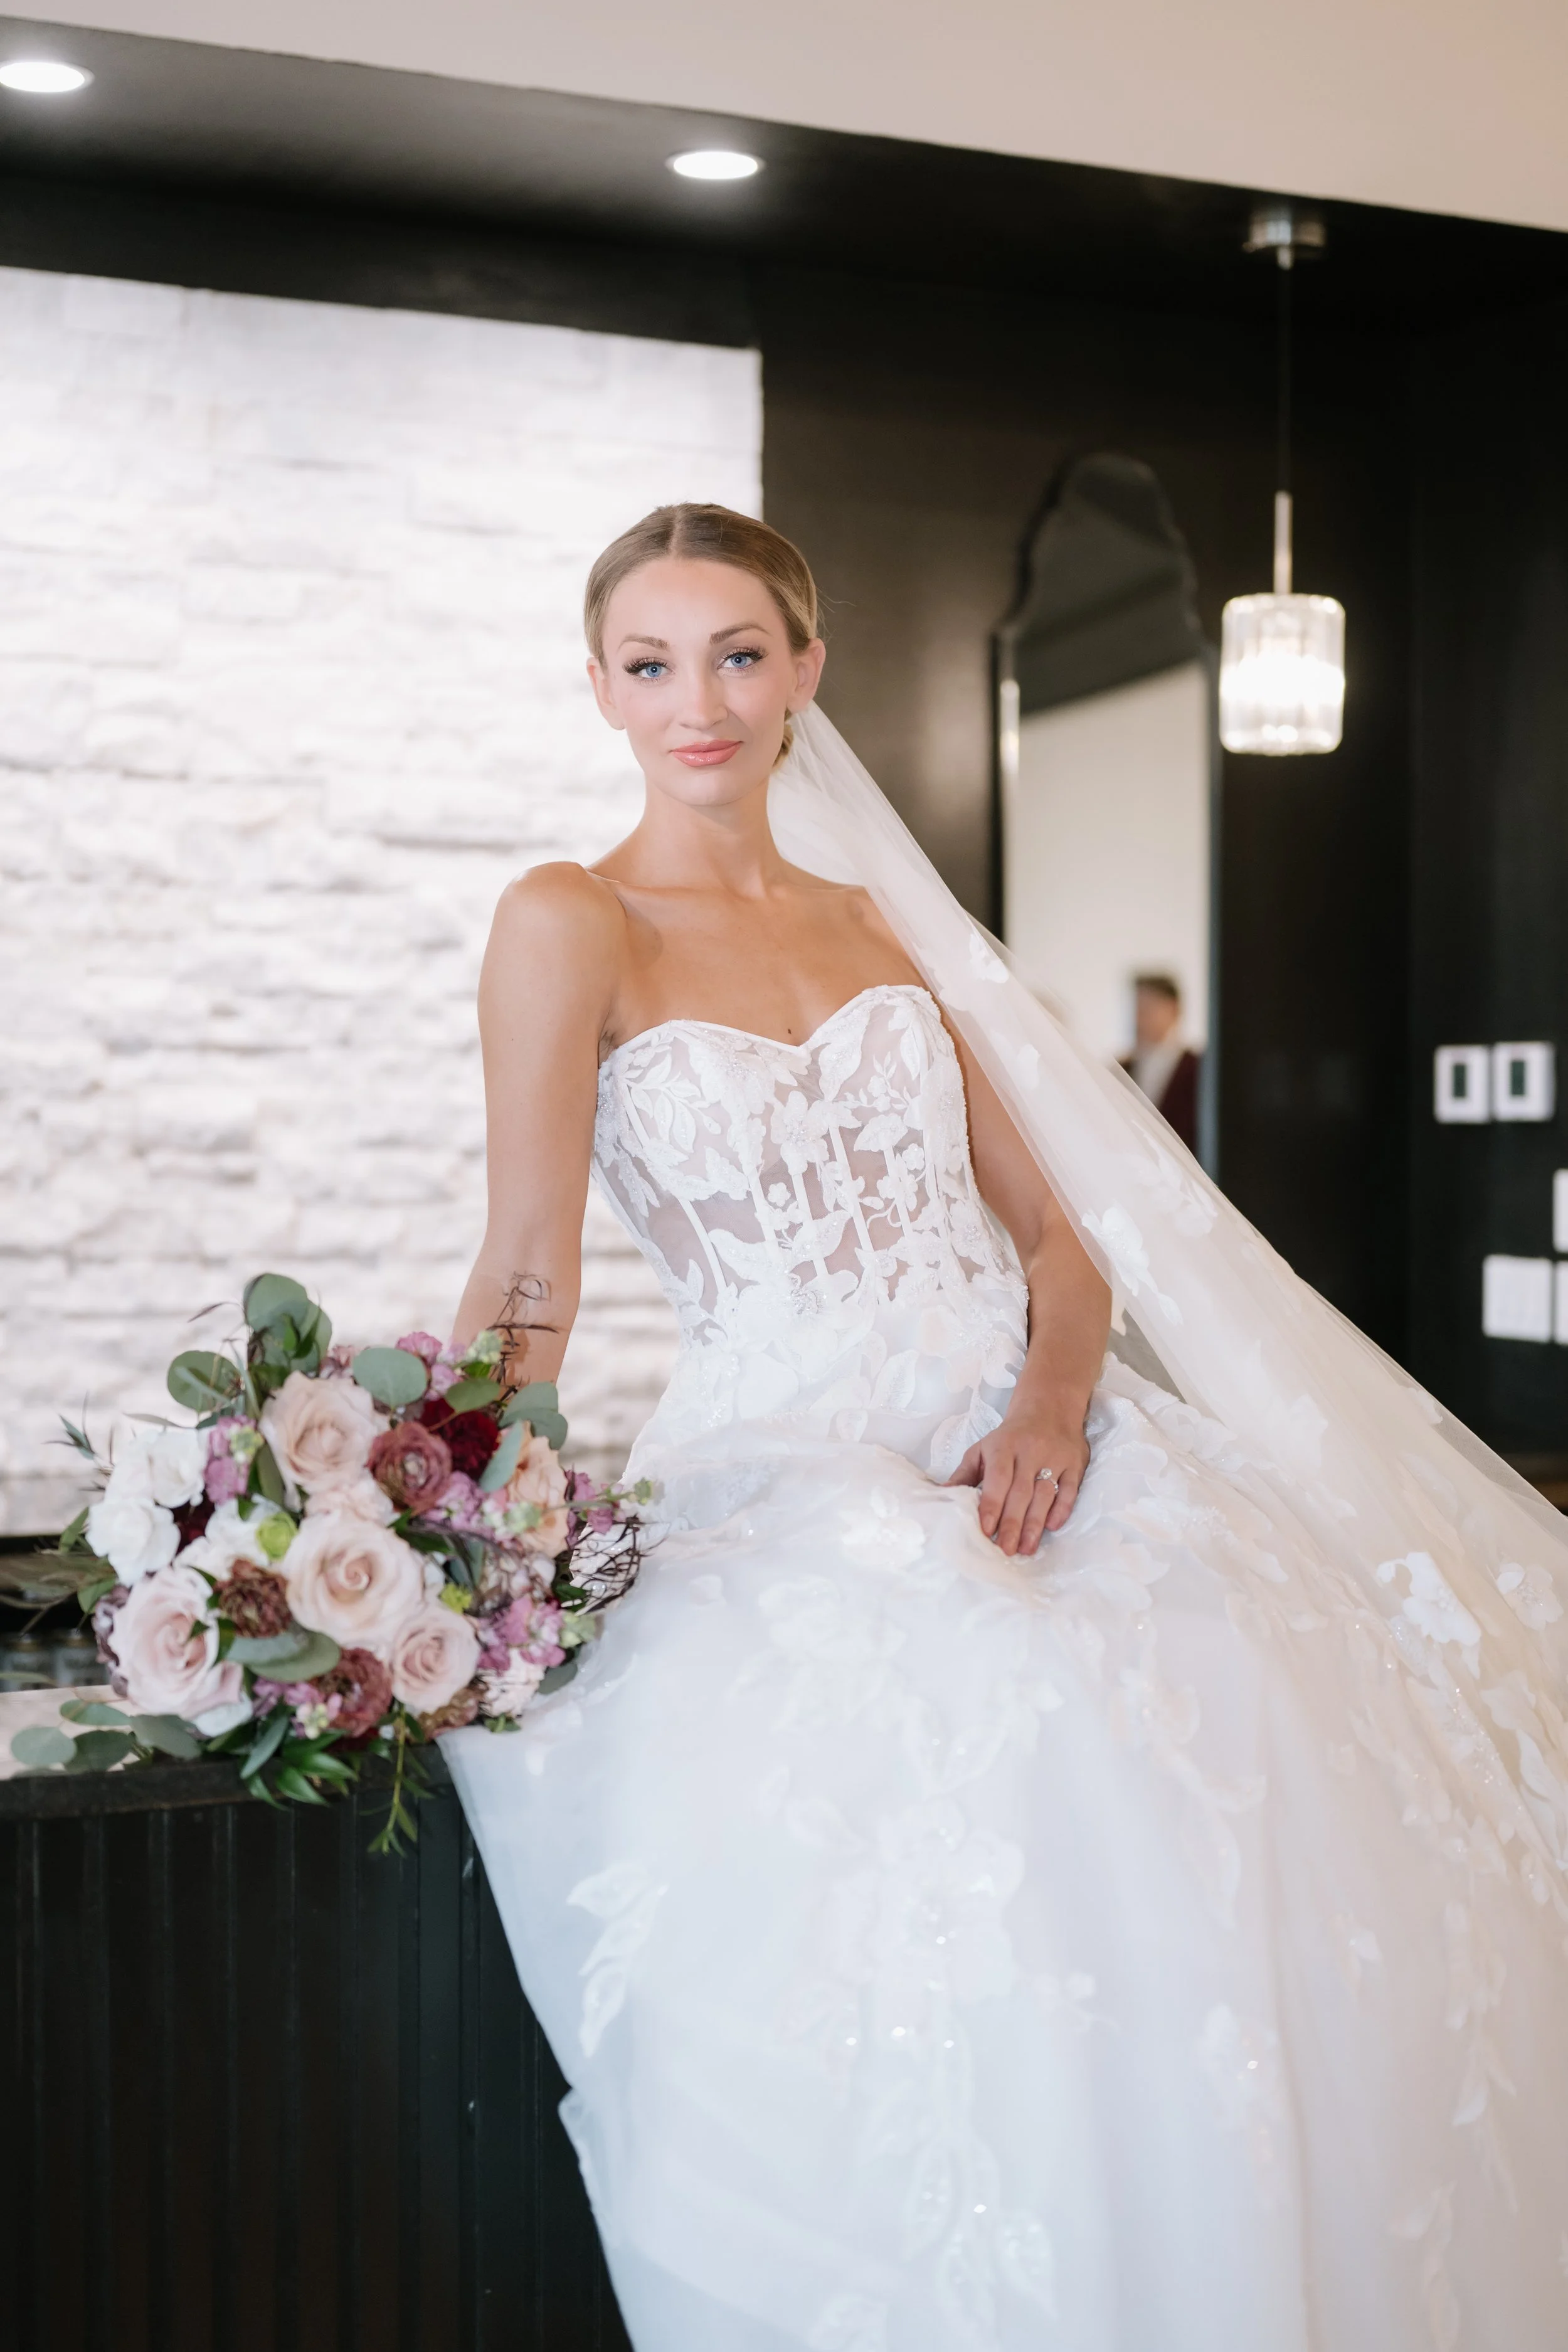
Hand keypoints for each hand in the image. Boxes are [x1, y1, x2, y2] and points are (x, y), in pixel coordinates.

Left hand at [944, 1406, 1089, 1554]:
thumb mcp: (983, 1449)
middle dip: (1012, 1523)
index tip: (986, 1530)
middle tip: (1006, 1550)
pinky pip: (1070, 1489)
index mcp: (1004, 1447)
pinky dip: (1062, 1509)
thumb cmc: (1009, 1437)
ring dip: (1035, 1523)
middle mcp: (1030, 1452)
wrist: (1049, 1409)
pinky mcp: (1075, 1464)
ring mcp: (1055, 1457)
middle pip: (1021, 1492)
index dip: (992, 1504)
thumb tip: (941, 1496)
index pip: (998, 1478)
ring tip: (1026, 1548)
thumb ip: (964, 1474)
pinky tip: (1052, 1527)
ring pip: (1045, 1494)